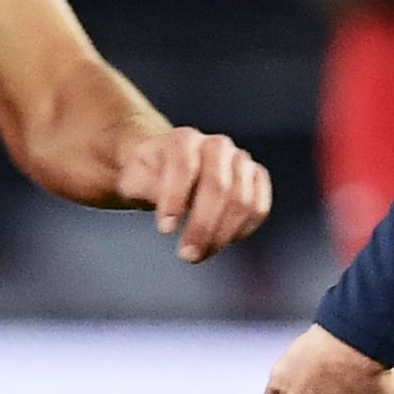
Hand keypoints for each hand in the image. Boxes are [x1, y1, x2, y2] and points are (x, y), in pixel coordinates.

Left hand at [116, 121, 274, 260]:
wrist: (168, 168)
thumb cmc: (148, 176)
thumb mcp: (134, 181)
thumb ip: (148, 190)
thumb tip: (173, 216)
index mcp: (184, 139)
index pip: (185, 165)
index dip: (175, 199)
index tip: (165, 230)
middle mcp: (217, 145)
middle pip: (219, 186)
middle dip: (203, 226)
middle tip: (187, 255)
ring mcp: (240, 160)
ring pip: (242, 200)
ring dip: (223, 234)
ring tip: (201, 253)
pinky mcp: (256, 178)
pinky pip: (258, 208)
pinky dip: (243, 230)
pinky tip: (221, 242)